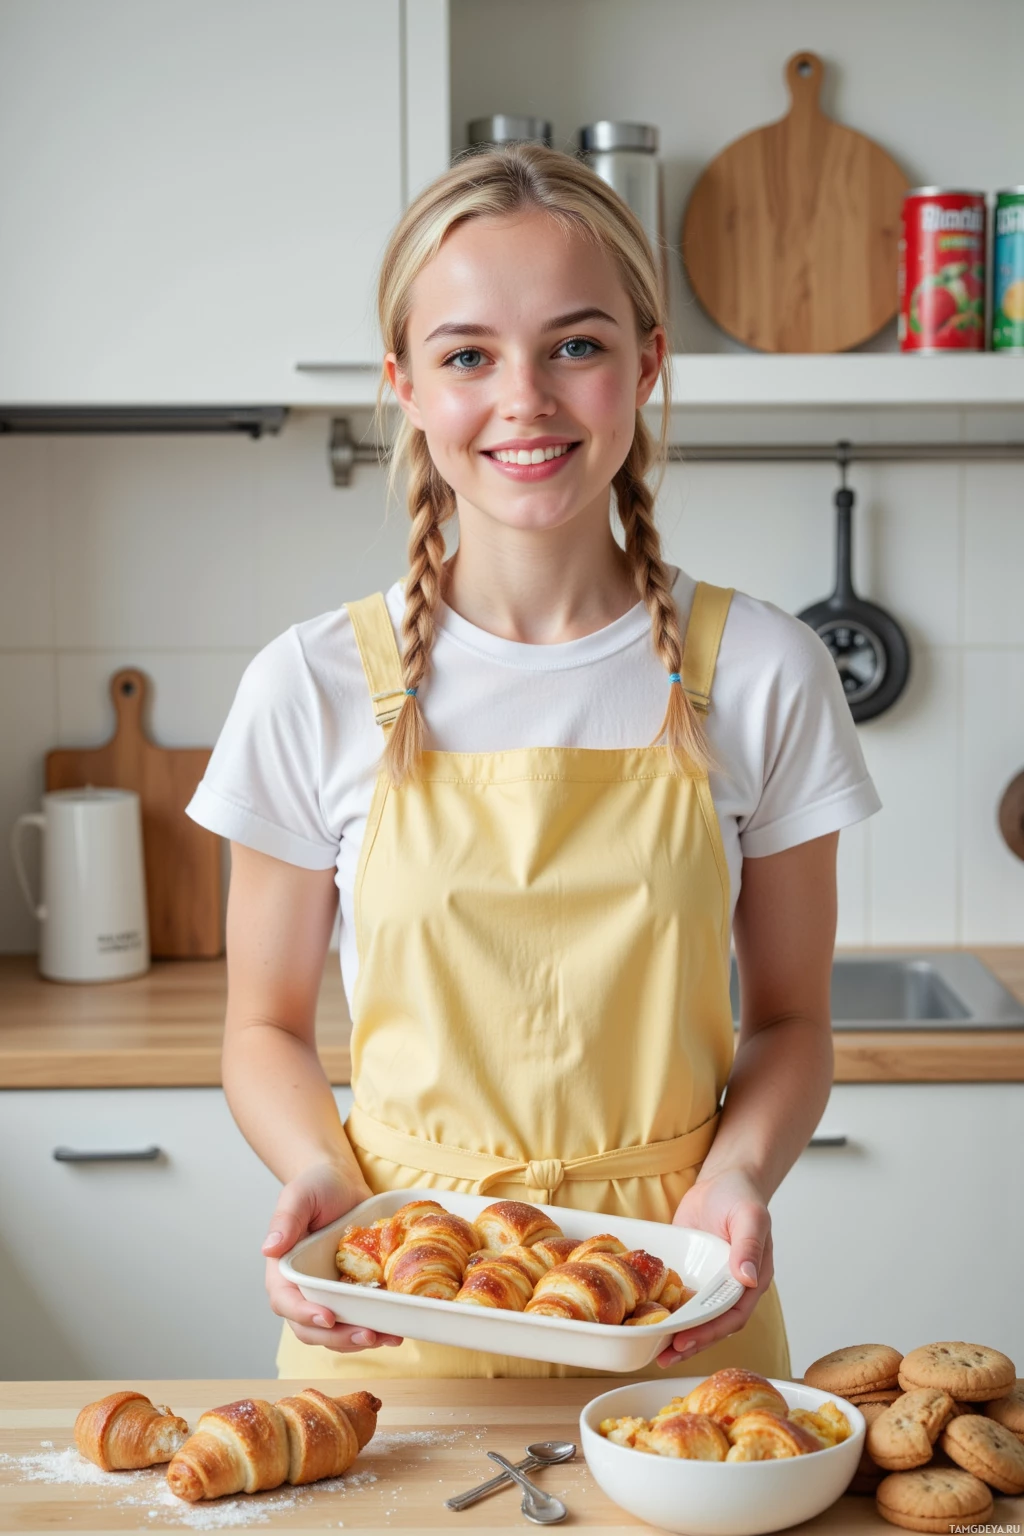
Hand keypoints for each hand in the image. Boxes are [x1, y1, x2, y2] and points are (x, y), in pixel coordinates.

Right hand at [260, 1161, 403, 1352]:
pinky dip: (376, 1327)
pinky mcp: (352, 1292)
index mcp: (284, 1269)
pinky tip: (397, 1329)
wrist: (343, 1182)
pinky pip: (360, 1318)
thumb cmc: (317, 1184)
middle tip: (368, 1335)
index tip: (328, 1318)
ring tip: (390, 1337)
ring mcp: (328, 1293)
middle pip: (312, 1327)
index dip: (304, 1315)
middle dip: (339, 1337)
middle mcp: (303, 1288)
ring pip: (337, 1331)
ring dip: (360, 1340)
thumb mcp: (299, 1195)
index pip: (286, 1302)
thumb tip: (269, 1248)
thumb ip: (285, 1220)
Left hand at [656, 1167, 772, 1369]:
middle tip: (665, 1355)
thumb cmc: (741, 1196)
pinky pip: (679, 1298)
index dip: (710, 1331)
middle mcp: (730, 1289)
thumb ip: (749, 1245)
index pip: (732, 1315)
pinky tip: (647, 1322)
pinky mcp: (691, 1274)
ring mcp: (709, 1283)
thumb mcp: (750, 1216)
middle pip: (712, 1324)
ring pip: (694, 1317)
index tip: (687, 1341)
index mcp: (752, 1281)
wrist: (722, 1179)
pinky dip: (667, 1312)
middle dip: (690, 1342)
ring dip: (677, 1335)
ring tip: (654, 1353)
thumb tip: (748, 1277)